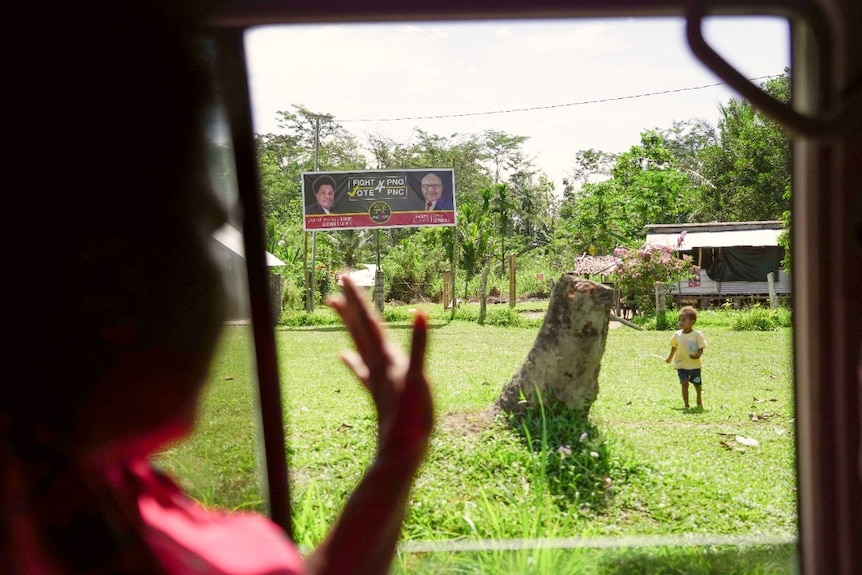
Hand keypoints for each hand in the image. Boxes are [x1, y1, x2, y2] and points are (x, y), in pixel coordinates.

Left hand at [327, 276, 432, 463]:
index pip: (369, 322)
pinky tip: (342, 355)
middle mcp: (379, 364)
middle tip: (338, 281)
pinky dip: (354, 360)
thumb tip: (419, 314)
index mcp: (387, 358)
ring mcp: (377, 378)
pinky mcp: (379, 393)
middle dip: (350, 304)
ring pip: (359, 344)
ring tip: (335, 308)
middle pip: (360, 328)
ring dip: (349, 324)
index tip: (344, 278)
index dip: (357, 299)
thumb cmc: (412, 418)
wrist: (401, 453)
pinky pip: (362, 371)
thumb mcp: (419, 379)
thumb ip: (420, 346)